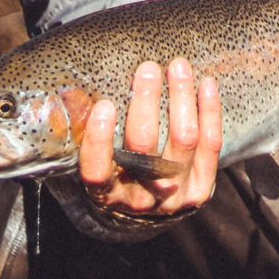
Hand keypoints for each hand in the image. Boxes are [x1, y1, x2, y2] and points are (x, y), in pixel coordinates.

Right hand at [78, 57, 222, 216]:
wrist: (150, 210)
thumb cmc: (117, 176)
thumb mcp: (96, 160)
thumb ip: (81, 129)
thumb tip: (67, 92)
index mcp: (106, 194)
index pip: (97, 171)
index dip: (100, 140)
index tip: (105, 104)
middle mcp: (140, 199)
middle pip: (145, 147)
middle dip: (147, 102)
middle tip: (148, 69)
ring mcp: (174, 195)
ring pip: (183, 140)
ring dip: (181, 98)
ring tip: (178, 67)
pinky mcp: (201, 188)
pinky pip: (210, 144)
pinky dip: (209, 111)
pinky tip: (206, 84)